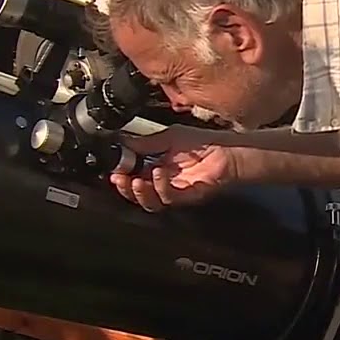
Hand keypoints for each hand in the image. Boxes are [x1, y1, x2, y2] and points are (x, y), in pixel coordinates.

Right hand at [109, 125, 236, 211]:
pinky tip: (158, 173)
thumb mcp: (167, 137)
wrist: (226, 150)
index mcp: (154, 169)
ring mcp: (174, 192)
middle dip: (124, 188)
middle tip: (119, 179)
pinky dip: (160, 187)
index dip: (121, 177)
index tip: (113, 170)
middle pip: (137, 195)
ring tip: (135, 180)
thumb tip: (121, 141)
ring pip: (150, 202)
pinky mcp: (186, 197)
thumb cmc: (201, 143)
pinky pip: (168, 198)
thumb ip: (144, 142)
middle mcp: (162, 183)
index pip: (132, 178)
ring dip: (139, 193)